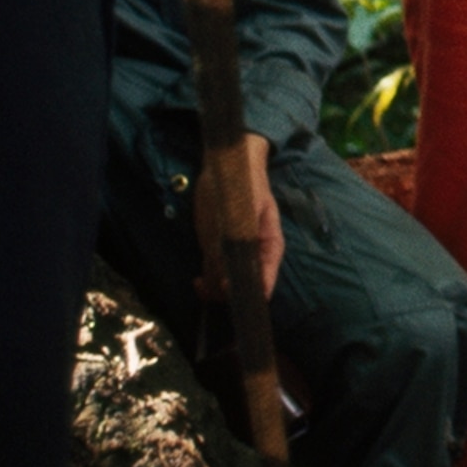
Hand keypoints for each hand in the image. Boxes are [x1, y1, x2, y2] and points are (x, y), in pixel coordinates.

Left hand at [193, 132, 285, 301]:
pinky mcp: (220, 252)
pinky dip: (207, 282)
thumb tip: (225, 280)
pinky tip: (197, 280)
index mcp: (269, 248)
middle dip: (225, 295)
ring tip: (199, 282)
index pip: (265, 286)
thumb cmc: (242, 184)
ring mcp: (237, 256)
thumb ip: (232, 246)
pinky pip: (216, 276)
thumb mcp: (238, 214)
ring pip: (228, 286)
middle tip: (206, 287)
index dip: (249, 299)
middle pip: (245, 290)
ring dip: (213, 290)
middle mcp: (256, 257)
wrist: (228, 164)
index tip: (230, 301)